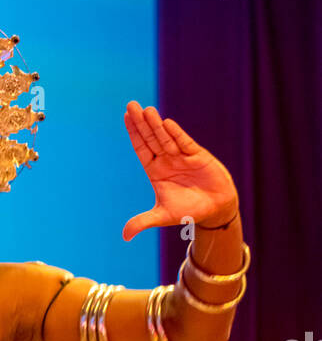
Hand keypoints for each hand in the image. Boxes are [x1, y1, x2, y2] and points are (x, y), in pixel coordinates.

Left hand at [122, 102, 237, 241]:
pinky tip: (167, 124)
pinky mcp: (197, 156)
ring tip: (146, 110)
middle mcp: (167, 160)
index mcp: (155, 171)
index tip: (126, 117)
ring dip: (156, 125)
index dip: (134, 134)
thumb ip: (143, 222)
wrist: (214, 210)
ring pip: (166, 137)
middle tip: (131, 105)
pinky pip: (184, 143)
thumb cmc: (188, 211)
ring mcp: (181, 156)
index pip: (142, 148)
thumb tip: (125, 236)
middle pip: (151, 138)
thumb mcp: (163, 216)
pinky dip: (176, 134)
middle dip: (141, 123)